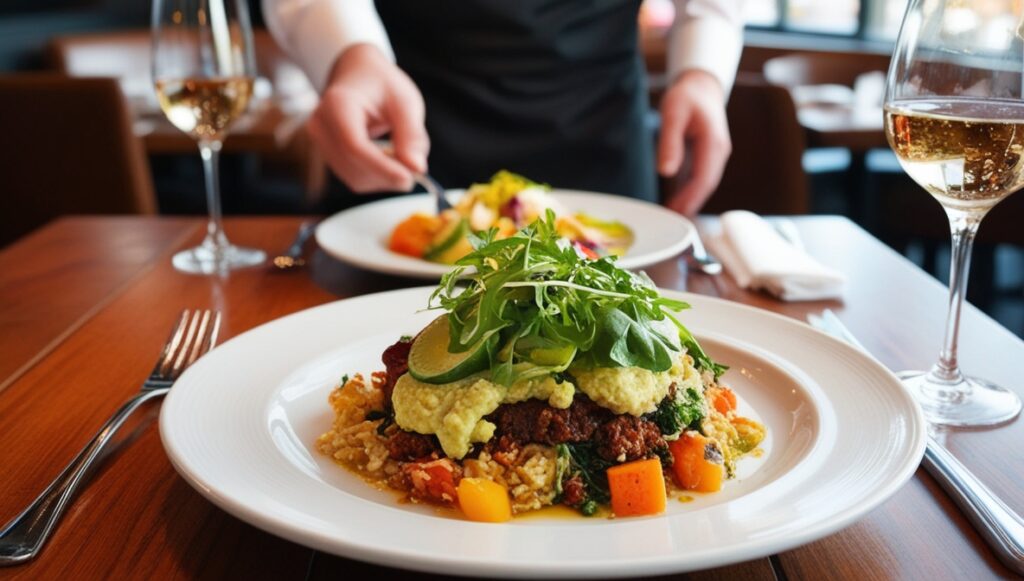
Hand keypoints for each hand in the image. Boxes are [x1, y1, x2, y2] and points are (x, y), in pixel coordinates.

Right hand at [307, 43, 429, 191]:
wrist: (357, 73)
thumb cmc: (382, 84)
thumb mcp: (405, 101)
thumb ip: (412, 135)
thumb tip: (417, 168)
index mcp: (338, 104)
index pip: (354, 146)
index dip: (383, 168)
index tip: (411, 178)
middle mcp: (321, 125)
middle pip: (353, 166)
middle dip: (387, 176)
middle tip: (416, 168)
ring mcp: (320, 141)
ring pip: (354, 178)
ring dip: (384, 179)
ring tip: (403, 158)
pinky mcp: (327, 154)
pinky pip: (352, 177)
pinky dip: (376, 177)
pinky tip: (389, 160)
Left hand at [657, 70, 731, 215]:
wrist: (702, 85)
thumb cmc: (687, 95)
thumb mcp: (673, 113)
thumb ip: (669, 142)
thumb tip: (666, 172)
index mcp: (713, 143)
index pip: (704, 178)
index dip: (690, 198)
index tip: (676, 212)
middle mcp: (719, 151)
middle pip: (707, 185)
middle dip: (690, 204)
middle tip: (672, 221)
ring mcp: (717, 154)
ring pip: (706, 183)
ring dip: (691, 200)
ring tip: (673, 216)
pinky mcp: (709, 155)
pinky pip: (702, 178)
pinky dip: (691, 191)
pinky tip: (677, 201)